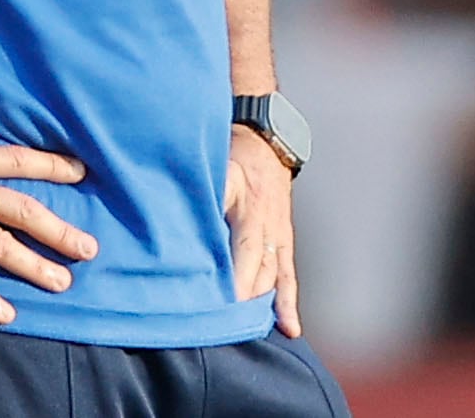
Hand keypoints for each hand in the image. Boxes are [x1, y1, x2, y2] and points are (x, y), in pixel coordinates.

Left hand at [224, 126, 301, 336]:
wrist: (266, 142)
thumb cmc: (232, 153)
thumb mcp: (217, 165)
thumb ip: (205, 194)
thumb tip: (185, 223)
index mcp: (249, 205)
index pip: (244, 248)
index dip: (236, 277)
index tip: (225, 301)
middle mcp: (268, 224)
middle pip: (259, 269)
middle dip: (245, 298)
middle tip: (228, 328)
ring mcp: (278, 235)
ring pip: (273, 276)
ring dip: (262, 304)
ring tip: (249, 332)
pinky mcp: (284, 241)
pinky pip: (288, 275)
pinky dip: (288, 303)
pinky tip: (290, 328)